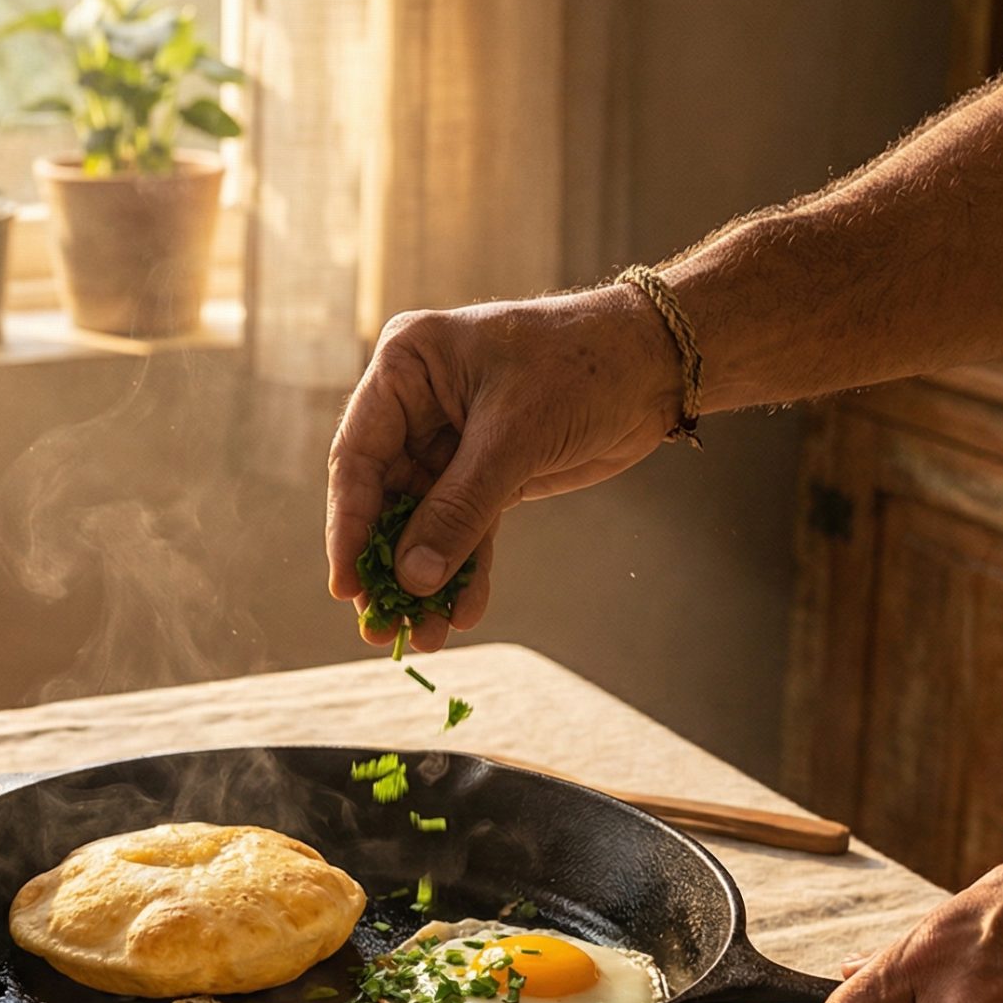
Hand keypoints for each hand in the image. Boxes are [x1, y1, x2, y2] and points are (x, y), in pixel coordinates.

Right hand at [325, 286, 680, 650]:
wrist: (656, 364)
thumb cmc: (581, 365)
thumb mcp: (514, 435)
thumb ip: (460, 508)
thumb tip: (412, 578)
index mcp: (406, 368)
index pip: (358, 458)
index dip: (349, 527)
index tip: (346, 586)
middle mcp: (419, 406)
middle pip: (385, 500)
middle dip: (388, 567)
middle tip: (379, 629)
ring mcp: (452, 443)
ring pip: (424, 524)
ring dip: (425, 581)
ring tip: (424, 638)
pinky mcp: (490, 472)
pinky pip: (465, 530)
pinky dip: (465, 572)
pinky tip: (463, 613)